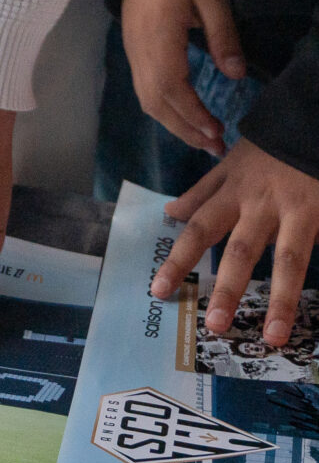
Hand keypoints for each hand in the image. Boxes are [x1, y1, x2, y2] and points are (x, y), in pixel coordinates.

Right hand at [121, 0, 244, 154]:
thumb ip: (223, 36)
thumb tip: (234, 76)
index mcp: (158, 36)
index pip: (169, 87)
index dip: (192, 114)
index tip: (217, 131)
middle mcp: (139, 49)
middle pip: (154, 101)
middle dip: (183, 129)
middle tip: (214, 147)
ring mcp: (132, 50)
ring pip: (146, 98)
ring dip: (173, 123)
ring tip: (202, 138)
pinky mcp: (133, 49)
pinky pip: (144, 88)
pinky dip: (163, 109)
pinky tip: (183, 115)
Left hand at [151, 139, 318, 345]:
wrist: (308, 126)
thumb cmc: (268, 152)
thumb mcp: (230, 165)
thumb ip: (202, 192)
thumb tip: (169, 213)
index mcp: (233, 194)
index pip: (199, 229)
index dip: (178, 260)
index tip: (159, 291)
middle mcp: (261, 206)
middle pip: (241, 251)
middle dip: (228, 289)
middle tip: (214, 326)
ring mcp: (298, 213)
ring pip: (288, 260)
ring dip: (281, 301)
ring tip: (271, 336)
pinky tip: (311, 317)